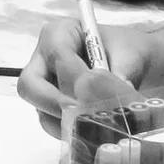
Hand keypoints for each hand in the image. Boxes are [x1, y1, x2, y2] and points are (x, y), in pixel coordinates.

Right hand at [18, 18, 149, 135]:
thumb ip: (122, 71)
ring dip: (65, 121)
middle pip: (30, 85)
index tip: (91, 97)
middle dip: (54, 104)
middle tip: (82, 117)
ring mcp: (45, 85)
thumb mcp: (130, 55)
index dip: (72, 77)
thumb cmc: (128, 51)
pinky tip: (95, 130)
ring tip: (96, 125)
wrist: (133, 65)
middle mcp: (44, 58)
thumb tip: (119, 91)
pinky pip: (51, 123)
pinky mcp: (51, 107)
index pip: (56, 55)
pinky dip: (70, 130)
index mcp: (59, 33)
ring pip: (40, 109)